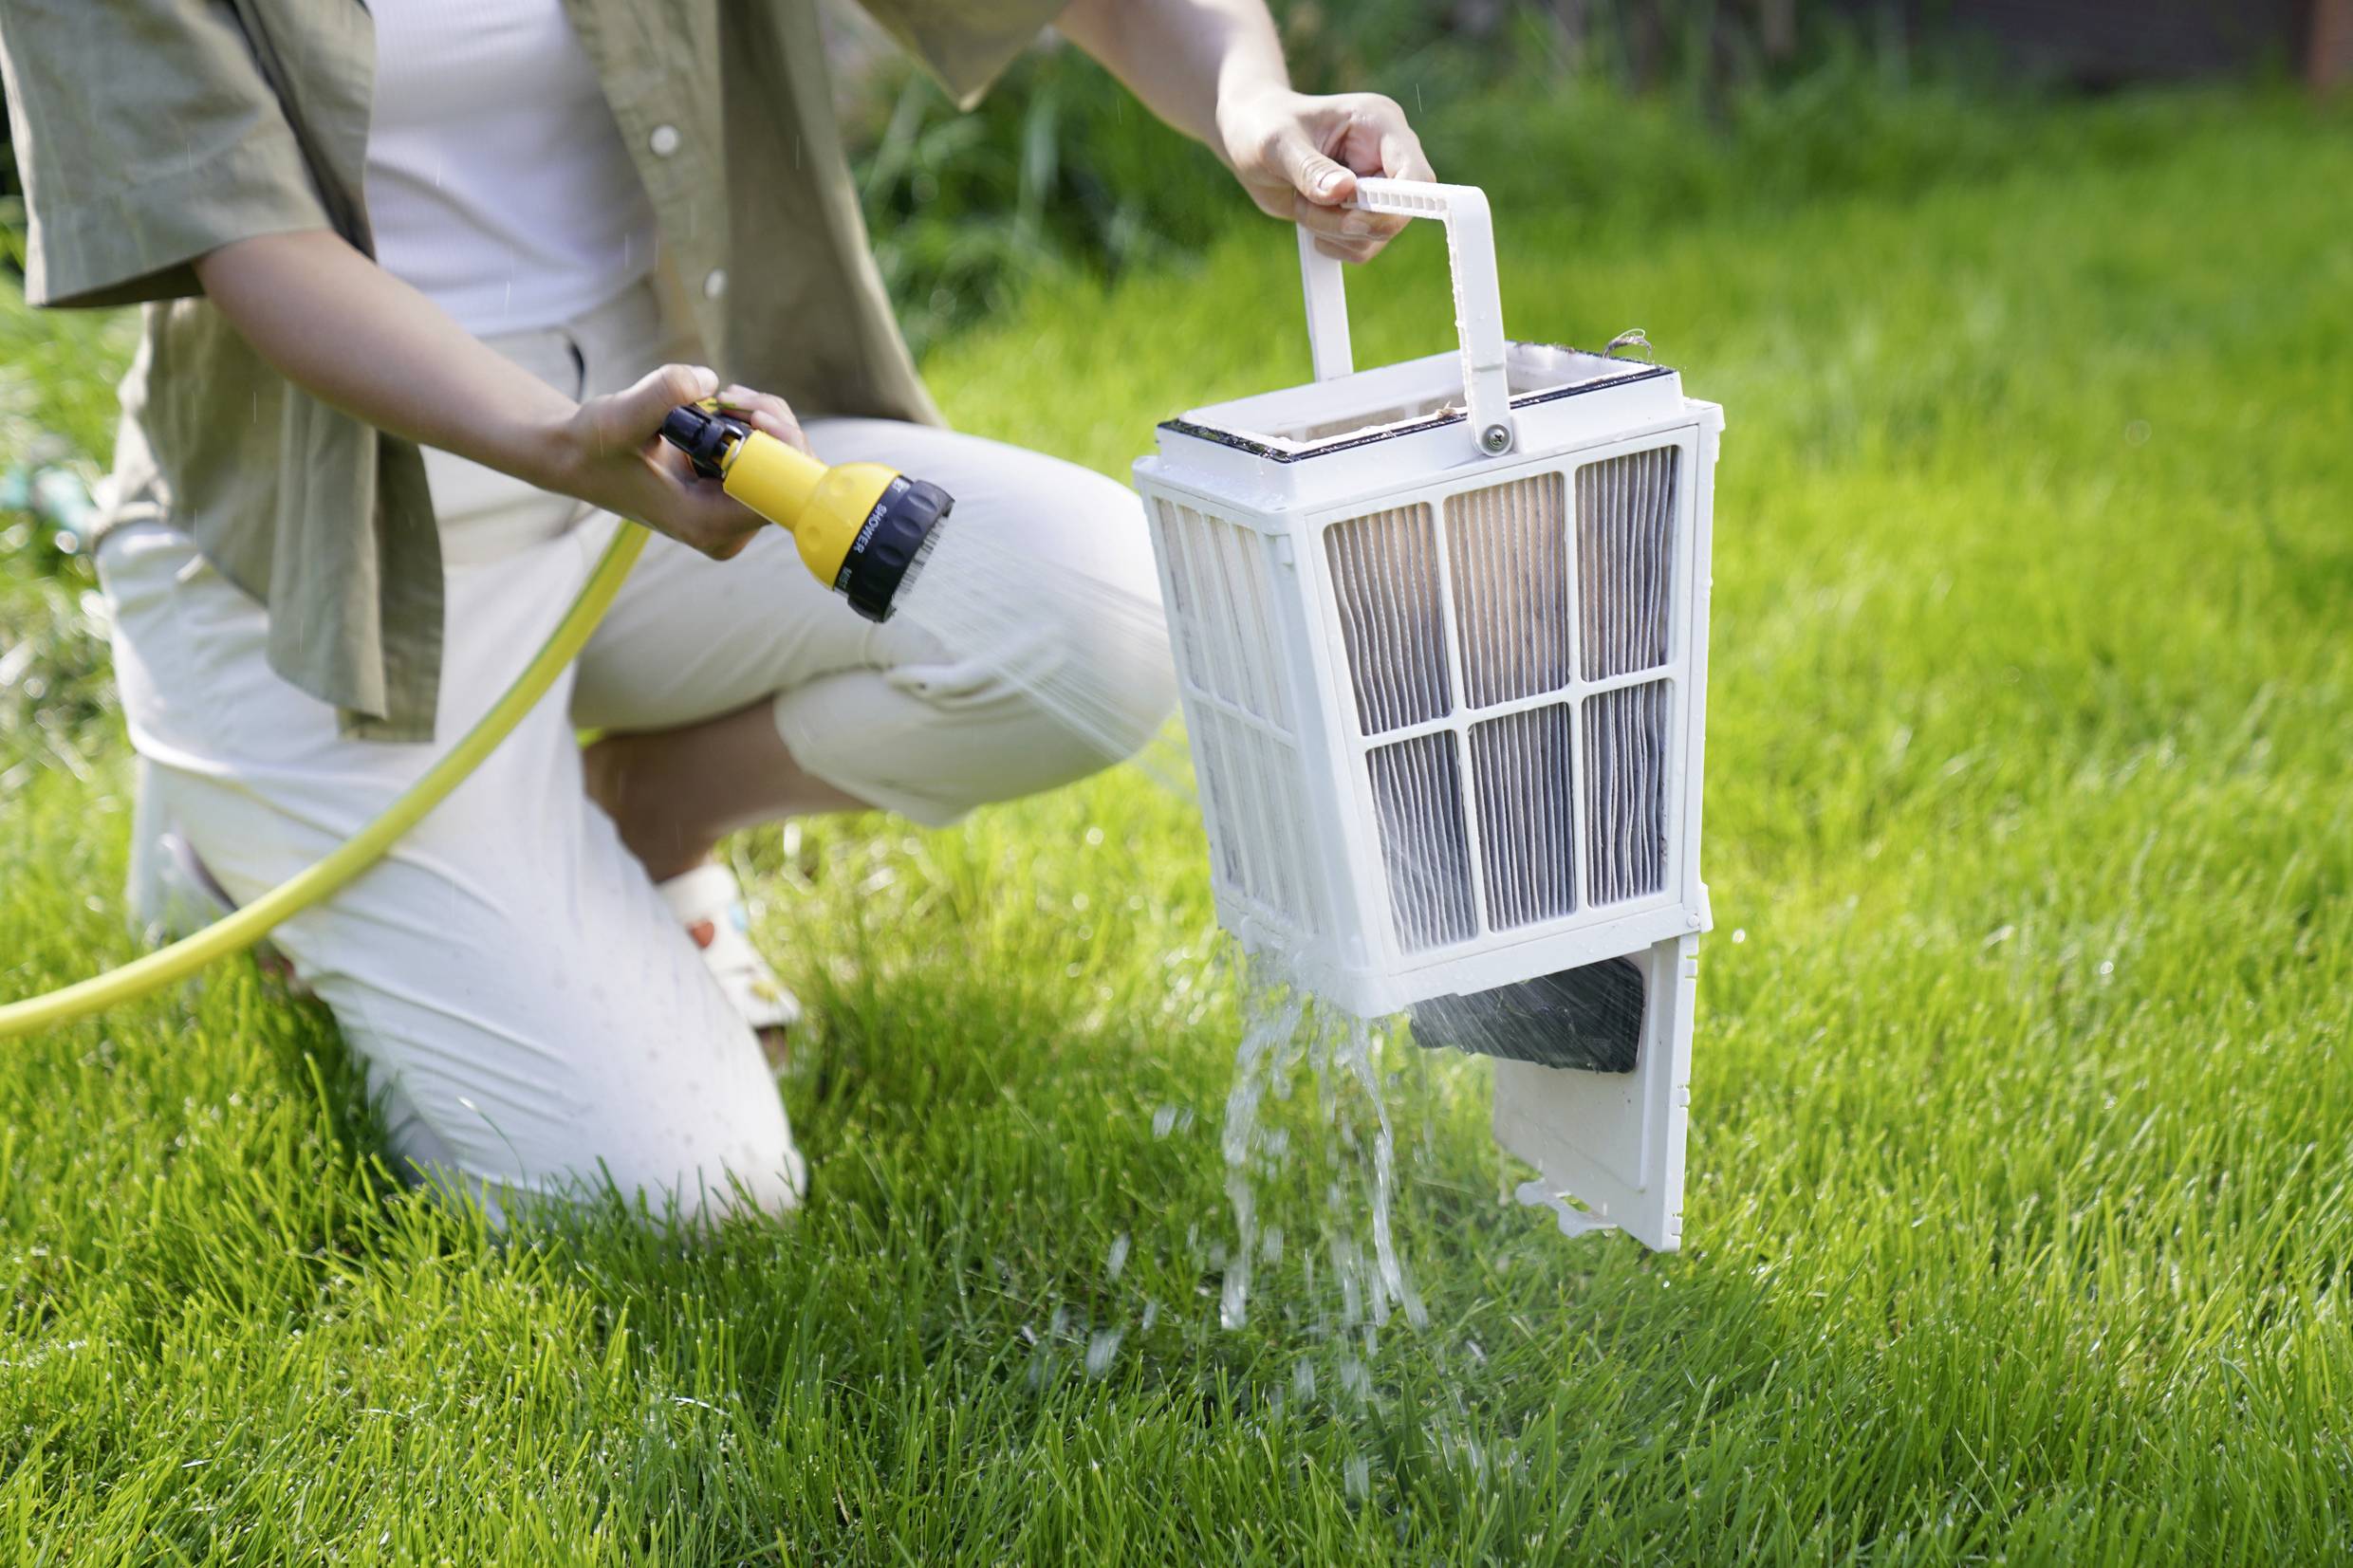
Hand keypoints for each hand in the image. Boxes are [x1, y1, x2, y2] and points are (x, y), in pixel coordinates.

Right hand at [543, 365, 811, 558]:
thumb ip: (660, 396)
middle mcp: (727, 529)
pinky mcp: (732, 493)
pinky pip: (770, 457)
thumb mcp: (618, 417)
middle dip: (774, 427)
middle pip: (790, 480)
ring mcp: (732, 513)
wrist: (577, 455)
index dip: (783, 452)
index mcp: (707, 525)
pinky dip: (756, 424)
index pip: (779, 498)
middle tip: (734, 396)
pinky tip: (724, 406)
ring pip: (784, 464)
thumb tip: (708, 379)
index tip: (755, 416)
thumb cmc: (593, 445)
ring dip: (764, 419)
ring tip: (722, 398)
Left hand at [1216, 86, 1435, 261]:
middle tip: (1308, 205)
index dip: (1398, 205)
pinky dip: (1332, 241)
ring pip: (1377, 235)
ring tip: (1302, 201)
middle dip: (1349, 221)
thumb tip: (1344, 192)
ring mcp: (1377, 186)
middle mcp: (1387, 156)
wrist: (1250, 139)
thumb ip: (1310, 168)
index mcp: (1380, 124)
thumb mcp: (1277, 144)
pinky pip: (1361, 246)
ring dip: (1333, 231)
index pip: (1416, 175)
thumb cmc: (1262, 126)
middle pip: (1399, 213)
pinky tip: (1308, 214)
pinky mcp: (1363, 212)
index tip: (1355, 216)